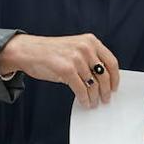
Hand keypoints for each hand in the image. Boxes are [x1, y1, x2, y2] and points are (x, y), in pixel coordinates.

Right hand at [0, 33, 119, 108]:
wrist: (27, 51)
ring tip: (93, 103)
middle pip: (105, 75)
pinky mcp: (66, 70)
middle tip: (106, 99)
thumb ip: (89, 58)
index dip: (115, 77)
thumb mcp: (74, 47)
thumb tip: (102, 78)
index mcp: (90, 41)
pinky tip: (84, 103)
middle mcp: (85, 48)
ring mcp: (76, 59)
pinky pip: (82, 90)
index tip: (115, 86)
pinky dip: (85, 99)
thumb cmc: (49, 51)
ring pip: (94, 85)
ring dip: (95, 97)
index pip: (111, 62)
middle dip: (106, 90)